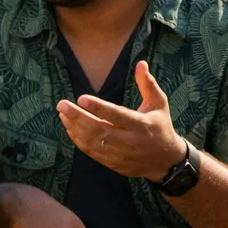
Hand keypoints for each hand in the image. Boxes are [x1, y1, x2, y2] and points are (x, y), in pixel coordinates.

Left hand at [56, 60, 188, 181]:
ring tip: (63, 114)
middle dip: (78, 117)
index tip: (81, 99)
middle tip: (62, 105)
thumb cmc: (161, 126)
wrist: (165, 161)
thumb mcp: (159, 104)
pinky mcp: (113, 163)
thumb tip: (140, 63)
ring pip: (92, 142)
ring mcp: (120, 154)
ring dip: (75, 128)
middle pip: (99, 130)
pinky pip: (92, 152)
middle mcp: (129, 140)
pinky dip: (79, 140)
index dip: (98, 108)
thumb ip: (148, 84)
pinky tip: (70, 128)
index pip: (117, 115)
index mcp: (141, 124)